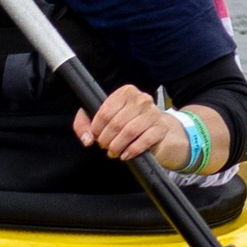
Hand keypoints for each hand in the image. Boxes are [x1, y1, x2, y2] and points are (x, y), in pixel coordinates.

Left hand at [72, 85, 187, 169]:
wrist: (156, 129)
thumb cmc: (128, 122)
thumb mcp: (105, 118)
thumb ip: (86, 124)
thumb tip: (87, 139)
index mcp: (126, 92)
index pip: (105, 111)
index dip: (96, 128)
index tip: (95, 136)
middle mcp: (141, 99)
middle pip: (116, 123)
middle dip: (106, 139)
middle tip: (104, 146)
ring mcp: (153, 112)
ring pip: (129, 132)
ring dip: (117, 146)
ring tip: (113, 152)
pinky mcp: (161, 127)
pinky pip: (143, 140)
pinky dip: (131, 150)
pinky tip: (125, 154)